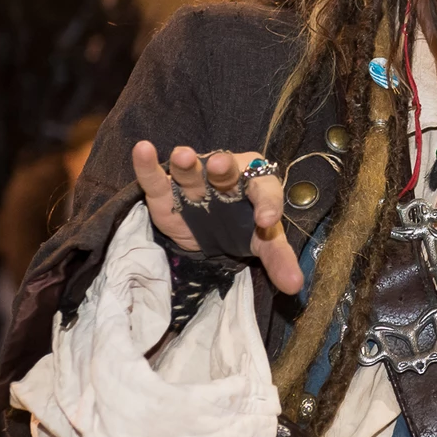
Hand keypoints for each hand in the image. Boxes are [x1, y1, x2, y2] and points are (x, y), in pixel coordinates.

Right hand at [131, 141, 302, 293]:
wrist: (214, 227)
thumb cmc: (244, 226)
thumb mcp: (263, 242)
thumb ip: (278, 259)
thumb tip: (294, 286)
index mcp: (256, 184)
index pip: (265, 191)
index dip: (267, 204)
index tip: (267, 221)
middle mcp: (225, 177)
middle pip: (226, 171)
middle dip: (223, 169)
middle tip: (220, 166)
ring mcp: (194, 182)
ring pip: (191, 171)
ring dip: (187, 164)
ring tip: (183, 156)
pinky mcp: (167, 193)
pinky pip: (157, 179)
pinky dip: (148, 166)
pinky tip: (143, 150)